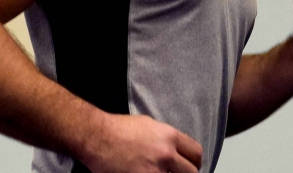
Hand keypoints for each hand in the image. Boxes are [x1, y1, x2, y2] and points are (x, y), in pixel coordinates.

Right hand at [79, 114, 202, 172]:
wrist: (96, 136)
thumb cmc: (118, 129)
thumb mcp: (149, 125)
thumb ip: (166, 138)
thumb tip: (175, 149)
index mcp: (170, 136)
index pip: (196, 153)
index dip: (195, 162)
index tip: (190, 167)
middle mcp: (166, 153)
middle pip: (191, 172)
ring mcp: (154, 170)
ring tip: (158, 172)